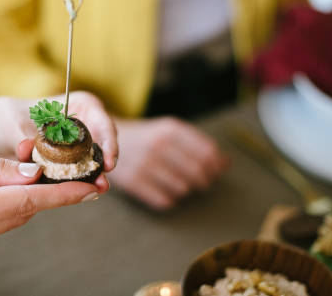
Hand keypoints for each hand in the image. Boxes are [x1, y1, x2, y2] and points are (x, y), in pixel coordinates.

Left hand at [0, 91, 118, 192]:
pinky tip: (77, 194)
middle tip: (102, 182)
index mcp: (72, 105)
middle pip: (101, 142)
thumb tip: (26, 147)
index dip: (108, 137)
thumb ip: (20, 134)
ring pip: (90, 161)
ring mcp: (73, 147)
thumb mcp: (9, 122)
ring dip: (93, 176)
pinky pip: (73, 175)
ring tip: (95, 191)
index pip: (99, 115)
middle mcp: (78, 126)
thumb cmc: (1, 118)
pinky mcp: (63, 167)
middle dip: (104, 163)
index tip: (107, 158)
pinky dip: (76, 183)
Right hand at [0, 127, 99, 254]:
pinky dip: (9, 205)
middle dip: (53, 197)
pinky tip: (21, 187)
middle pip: (20, 215)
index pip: (25, 202)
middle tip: (83, 178)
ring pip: (6, 220)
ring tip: (59, 180)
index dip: (62, 195)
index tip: (93, 188)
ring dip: (32, 201)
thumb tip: (34, 174)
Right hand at [108, 117, 228, 209]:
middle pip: (198, 173)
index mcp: (170, 129)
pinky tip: (164, 191)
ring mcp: (144, 164)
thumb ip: (199, 144)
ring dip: (186, 190)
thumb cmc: (146, 138)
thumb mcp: (170, 131)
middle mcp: (158, 145)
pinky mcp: (133, 182)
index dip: (216, 166)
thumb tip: (227, 163)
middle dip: (204, 181)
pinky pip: (165, 201)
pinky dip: (170, 200)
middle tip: (201, 183)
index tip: (214, 171)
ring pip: (183, 189)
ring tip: (179, 184)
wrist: (104, 141)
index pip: (208, 153)